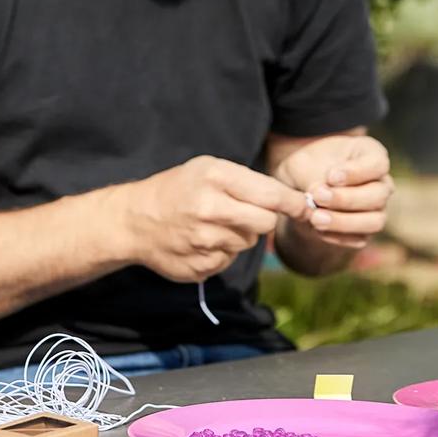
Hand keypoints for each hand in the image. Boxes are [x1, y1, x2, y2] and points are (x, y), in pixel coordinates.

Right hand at [124, 155, 310, 281]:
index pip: (272, 195)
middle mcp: (210, 209)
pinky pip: (228, 261)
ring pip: (247, 243)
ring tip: (210, 225)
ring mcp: (204, 241)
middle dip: (260, 219)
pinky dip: (219, 253)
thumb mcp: (207, 169)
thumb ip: (248, 183)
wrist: (133, 220)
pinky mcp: (200, 267)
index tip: (304, 207)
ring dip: (237, 235)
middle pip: (265, 222)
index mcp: (214, 178)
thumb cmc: (176, 189)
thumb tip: (295, 204)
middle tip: (241, 212)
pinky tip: (199, 242)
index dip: (294, 203)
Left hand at [275, 134, 392, 248]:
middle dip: (346, 199)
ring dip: (344, 222)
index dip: (357, 172)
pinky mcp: (366, 231)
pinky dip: (339, 236)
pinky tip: (318, 230)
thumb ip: (310, 177)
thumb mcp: (300, 164)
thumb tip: (315, 196)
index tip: (331, 176)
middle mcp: (380, 183)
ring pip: (374, 221)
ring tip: (316, 218)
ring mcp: (377, 209)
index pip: (378, 164)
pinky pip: (360, 239)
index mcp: (370, 156)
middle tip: (318, 196)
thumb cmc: (305, 168)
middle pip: (378, 195)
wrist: (298, 190)